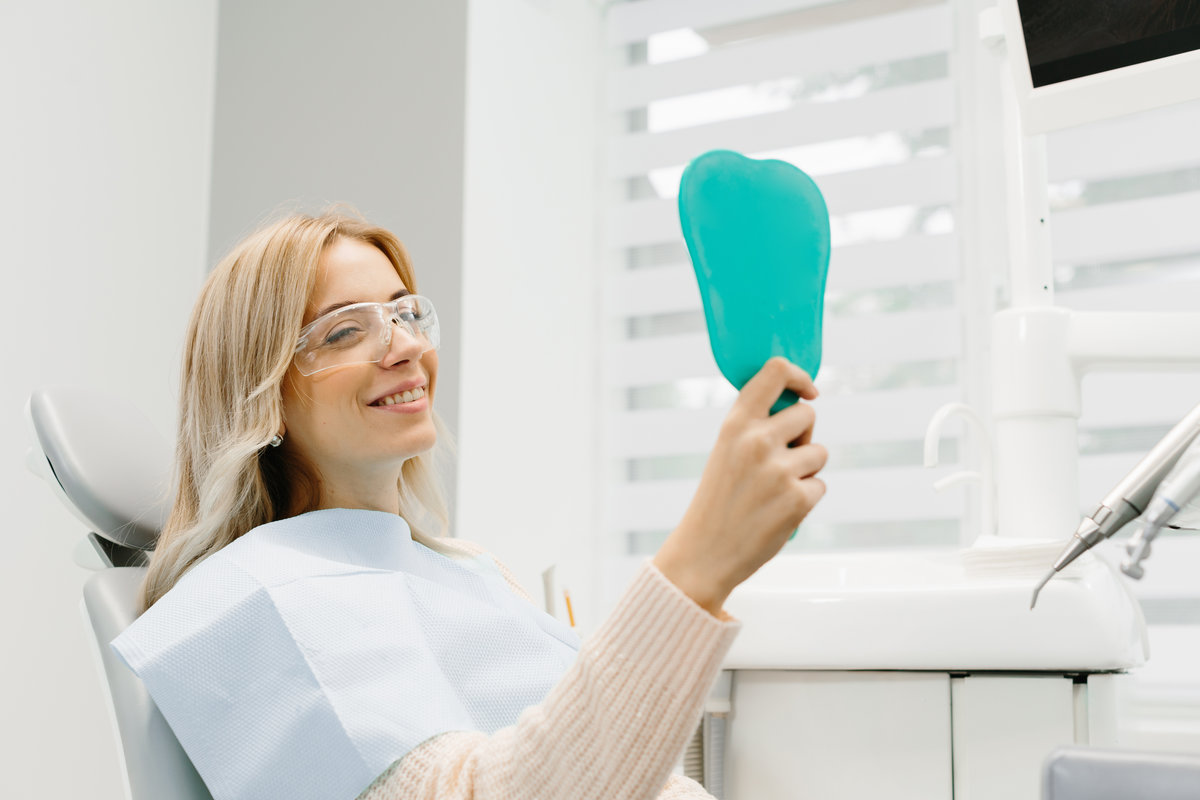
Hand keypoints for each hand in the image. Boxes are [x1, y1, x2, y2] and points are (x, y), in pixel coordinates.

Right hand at [653, 357, 827, 614]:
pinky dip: (805, 499)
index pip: (776, 372)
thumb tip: (800, 406)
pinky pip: (819, 486)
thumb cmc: (718, 501)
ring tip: (775, 490)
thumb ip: (755, 426)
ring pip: (819, 452)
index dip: (799, 376)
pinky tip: (778, 511)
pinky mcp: (798, 499)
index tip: (808, 391)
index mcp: (736, 424)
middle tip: (779, 461)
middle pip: (807, 415)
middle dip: (802, 436)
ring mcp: (779, 470)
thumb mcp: (725, 451)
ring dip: (805, 470)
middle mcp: (757, 441)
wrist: (704, 553)